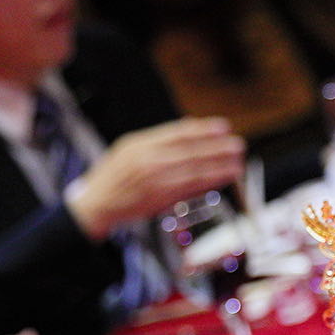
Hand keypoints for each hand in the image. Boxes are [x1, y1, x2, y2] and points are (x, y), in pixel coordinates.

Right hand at [67, 117, 245, 240]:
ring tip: (237, 164)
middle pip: (190, 151)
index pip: (177, 133)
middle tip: (238, 146)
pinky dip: (207, 183)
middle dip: (217, 149)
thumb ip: (156, 142)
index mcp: (139, 144)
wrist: (95, 205)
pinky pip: (189, 189)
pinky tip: (221, 179)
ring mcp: (153, 181)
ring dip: (218, 168)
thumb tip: (188, 132)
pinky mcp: (158, 199)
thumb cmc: (113, 178)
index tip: (223, 128)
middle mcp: (147, 160)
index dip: (203, 130)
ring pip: (193, 171)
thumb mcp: (129, 150)